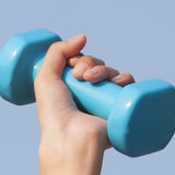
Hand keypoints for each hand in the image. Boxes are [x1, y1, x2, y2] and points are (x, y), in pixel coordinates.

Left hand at [34, 33, 134, 169]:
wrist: (69, 137)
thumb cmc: (54, 113)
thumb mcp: (45, 77)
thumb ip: (56, 52)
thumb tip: (83, 38)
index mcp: (73, 89)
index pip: (84, 64)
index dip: (80, 58)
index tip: (72, 64)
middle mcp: (89, 96)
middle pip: (99, 66)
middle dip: (91, 63)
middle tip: (80, 75)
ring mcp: (105, 103)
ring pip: (114, 74)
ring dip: (105, 70)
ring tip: (91, 80)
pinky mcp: (119, 111)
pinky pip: (129, 88)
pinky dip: (126, 80)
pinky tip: (118, 82)